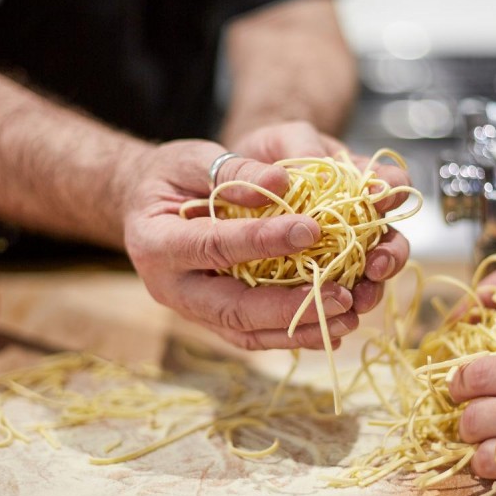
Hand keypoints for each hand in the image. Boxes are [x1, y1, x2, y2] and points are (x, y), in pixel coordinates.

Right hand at [120, 138, 360, 349]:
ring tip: (348, 315)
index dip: (262, 240)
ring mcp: (193, 311)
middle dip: (289, 307)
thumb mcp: (192, 159)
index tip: (312, 229)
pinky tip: (335, 325)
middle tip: (342, 294)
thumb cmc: (169, 176)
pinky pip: (256, 336)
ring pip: (248, 334)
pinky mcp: (215, 320)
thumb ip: (233, 170)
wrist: (147, 206)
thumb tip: (282, 182)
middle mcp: (171, 288)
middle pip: (233, 309)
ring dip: (301, 329)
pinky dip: (296, 334)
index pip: (214, 245)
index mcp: (156, 243)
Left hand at [230, 121, 411, 314]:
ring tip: (358, 301)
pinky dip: (338, 311)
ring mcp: (342, 251)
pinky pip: (336, 296)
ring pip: (368, 276)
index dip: (391, 193)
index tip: (379, 201)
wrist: (247, 180)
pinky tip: (332, 323)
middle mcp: (360, 220)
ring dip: (369, 290)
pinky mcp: (319, 277)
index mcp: (360, 181)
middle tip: (376, 266)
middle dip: (390, 256)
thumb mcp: (284, 138)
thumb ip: (298, 146)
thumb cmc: (272, 152)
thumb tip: (288, 178)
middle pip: (390, 240)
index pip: (392, 184)